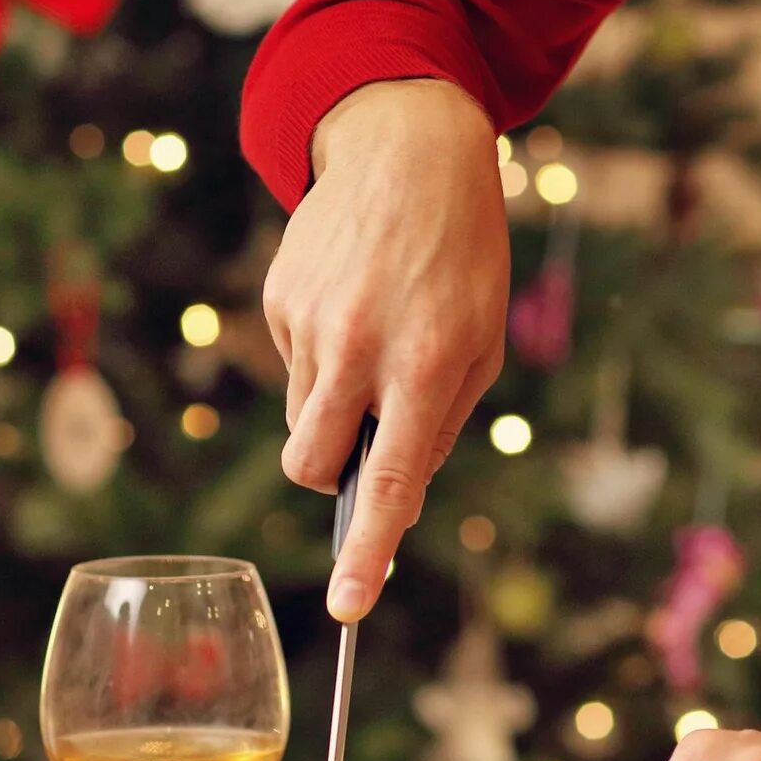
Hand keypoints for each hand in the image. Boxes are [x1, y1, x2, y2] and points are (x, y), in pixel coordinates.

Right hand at [265, 78, 509, 618]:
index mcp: (427, 367)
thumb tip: (391, 493)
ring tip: (373, 336)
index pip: (389, 484)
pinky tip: (351, 299)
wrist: (409, 150)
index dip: (367, 554)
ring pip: (302, 414)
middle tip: (362, 439)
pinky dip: (319, 352)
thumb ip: (439, 423)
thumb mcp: (481, 342)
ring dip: (332, 405)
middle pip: (312, 464)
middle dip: (329, 475)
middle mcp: (361, 349)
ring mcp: (311, 322)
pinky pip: (291, 361)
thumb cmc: (463, 257)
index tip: (348, 610)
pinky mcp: (278, 297)